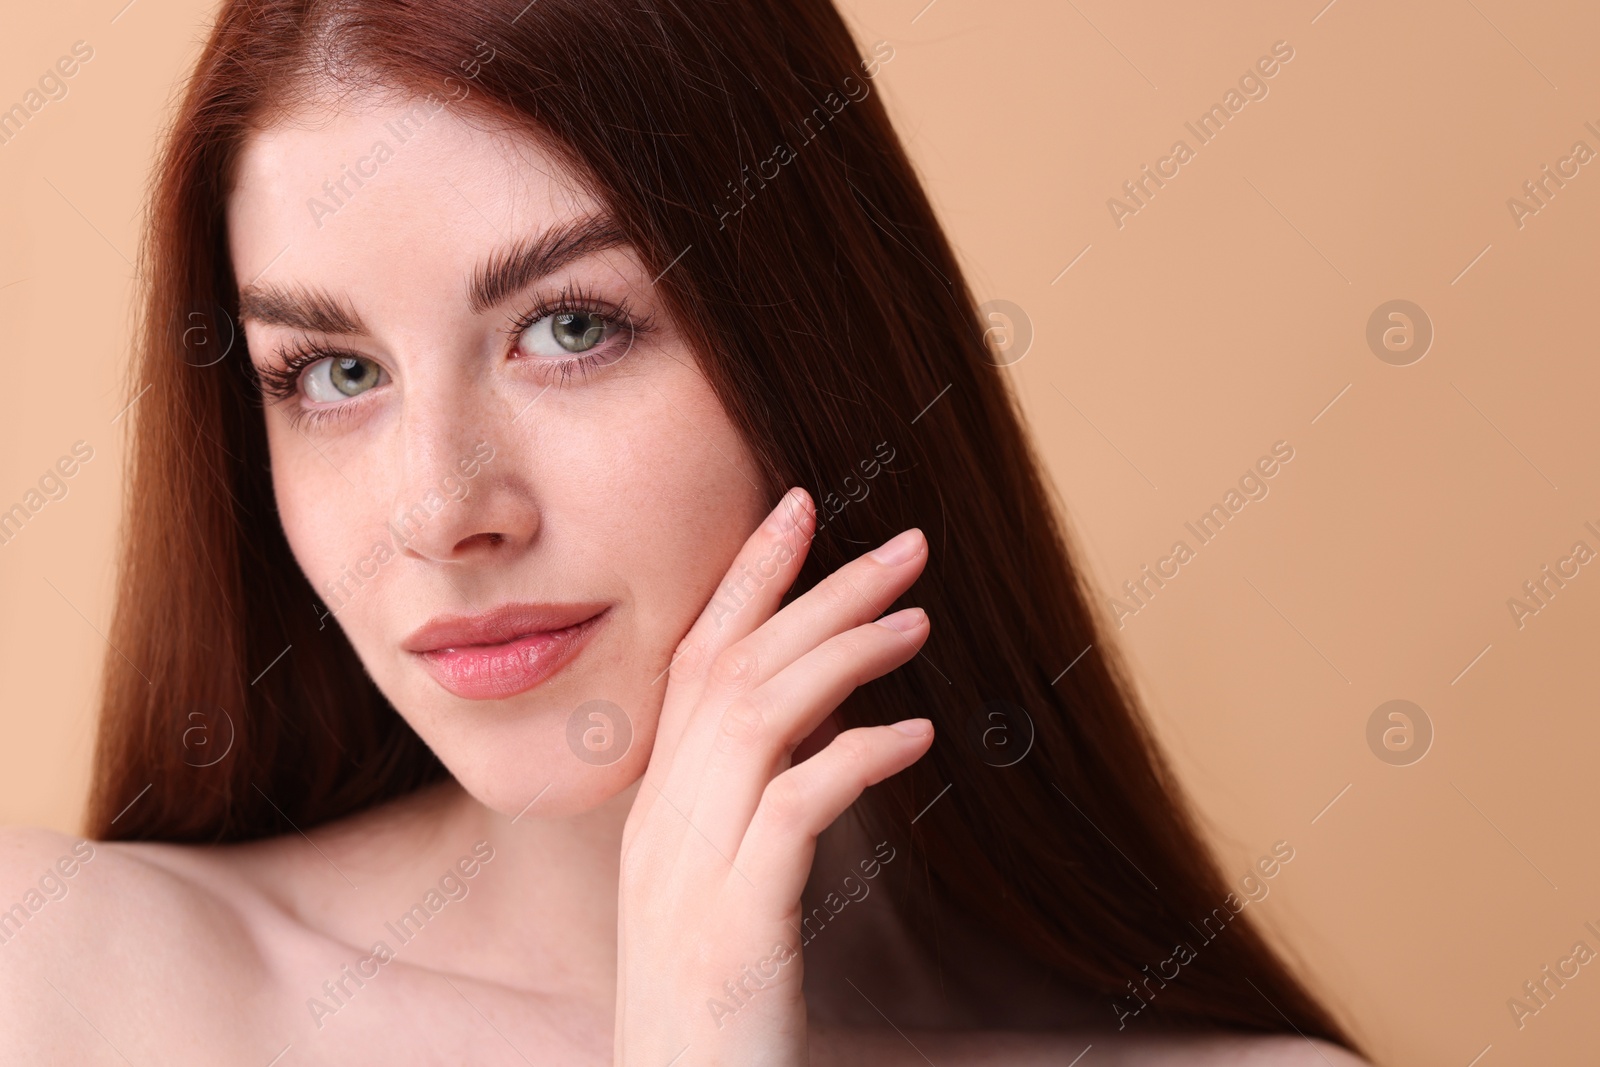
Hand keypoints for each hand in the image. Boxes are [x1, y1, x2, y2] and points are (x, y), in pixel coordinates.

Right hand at [614, 486, 933, 1066]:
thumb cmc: (711, 1006)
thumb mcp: (722, 889)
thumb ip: (752, 808)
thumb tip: (822, 736)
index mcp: (659, 807)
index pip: (696, 661)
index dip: (748, 578)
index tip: (799, 508)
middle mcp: (663, 821)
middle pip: (735, 670)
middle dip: (817, 592)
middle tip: (903, 544)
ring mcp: (688, 869)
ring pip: (756, 717)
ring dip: (842, 655)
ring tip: (918, 619)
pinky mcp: (732, 920)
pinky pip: (793, 807)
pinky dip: (855, 755)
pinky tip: (916, 733)